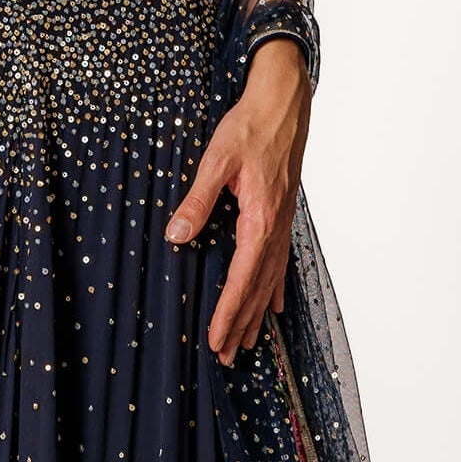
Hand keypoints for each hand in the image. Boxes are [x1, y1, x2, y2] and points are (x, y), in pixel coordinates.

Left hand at [165, 37, 310, 366]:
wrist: (283, 104)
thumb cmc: (250, 127)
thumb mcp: (217, 160)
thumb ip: (197, 199)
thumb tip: (178, 234)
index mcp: (260, 220)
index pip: (242, 278)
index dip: (228, 312)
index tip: (217, 339)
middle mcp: (276, 228)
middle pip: (258, 289)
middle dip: (241, 324)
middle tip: (226, 357)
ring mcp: (282, 224)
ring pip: (270, 280)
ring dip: (256, 313)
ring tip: (247, 343)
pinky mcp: (282, 215)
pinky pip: (280, 262)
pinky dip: (274, 288)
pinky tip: (272, 305)